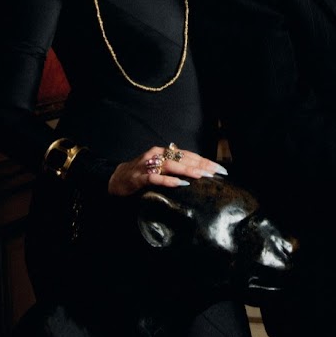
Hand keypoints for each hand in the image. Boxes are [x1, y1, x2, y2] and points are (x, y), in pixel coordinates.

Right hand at [107, 143, 227, 195]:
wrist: (115, 178)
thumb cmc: (141, 174)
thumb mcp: (160, 169)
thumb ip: (175, 168)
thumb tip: (198, 173)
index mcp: (164, 152)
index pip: (188, 155)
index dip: (204, 161)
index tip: (220, 169)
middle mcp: (157, 155)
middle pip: (183, 159)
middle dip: (201, 165)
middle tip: (216, 172)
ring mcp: (147, 165)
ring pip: (170, 166)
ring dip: (187, 170)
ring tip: (201, 175)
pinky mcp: (139, 177)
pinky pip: (155, 178)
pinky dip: (167, 180)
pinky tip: (179, 184)